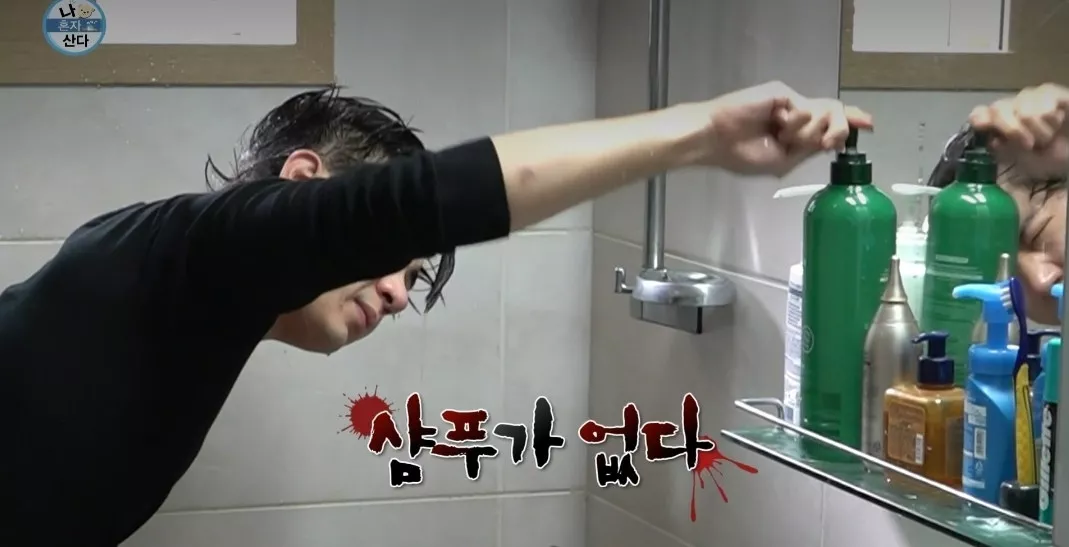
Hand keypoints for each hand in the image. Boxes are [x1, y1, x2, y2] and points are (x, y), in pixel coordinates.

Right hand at [702, 81, 873, 175]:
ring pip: (826, 111)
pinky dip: (795, 123)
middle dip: (840, 129)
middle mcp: (797, 113)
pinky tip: (776, 125)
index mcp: (795, 131)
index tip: (868, 124)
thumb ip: (808, 150)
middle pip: (836, 112)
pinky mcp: (784, 92)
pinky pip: (807, 109)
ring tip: (784, 136)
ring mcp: (791, 101)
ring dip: (809, 133)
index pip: (829, 122)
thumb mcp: (782, 161)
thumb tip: (833, 141)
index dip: (850, 120)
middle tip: (826, 144)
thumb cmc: (741, 154)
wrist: (716, 140)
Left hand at [969, 84, 1068, 180]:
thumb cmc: (1048, 157)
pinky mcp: (1051, 93)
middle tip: (1030, 144)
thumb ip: (1004, 150)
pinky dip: (1052, 120)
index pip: (979, 113)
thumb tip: (993, 140)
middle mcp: (1011, 106)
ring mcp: (1030, 97)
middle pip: (998, 109)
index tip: (985, 128)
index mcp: (998, 123)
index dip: (980, 119)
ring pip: (1024, 111)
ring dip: (1039, 130)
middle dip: (1014, 131)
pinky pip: (1045, 103)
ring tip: (1047, 135)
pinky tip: (1057, 122)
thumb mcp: (1023, 161)